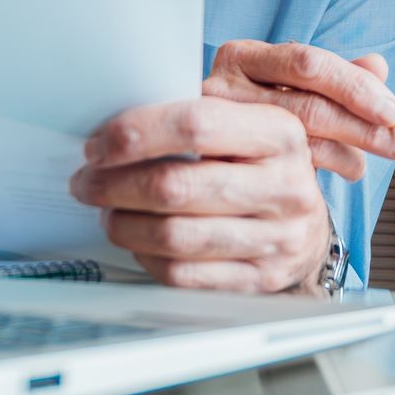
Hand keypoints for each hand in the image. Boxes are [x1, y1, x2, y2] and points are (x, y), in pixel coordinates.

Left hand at [72, 96, 330, 292]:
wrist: (308, 226)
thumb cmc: (259, 167)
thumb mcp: (245, 124)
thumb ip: (196, 114)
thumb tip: (118, 123)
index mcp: (280, 133)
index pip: (196, 124)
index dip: (135, 134)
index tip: (98, 145)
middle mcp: (285, 186)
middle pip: (175, 186)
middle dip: (113, 184)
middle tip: (86, 181)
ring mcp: (277, 238)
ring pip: (173, 235)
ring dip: (122, 223)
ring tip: (107, 211)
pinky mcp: (261, 279)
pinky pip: (183, 273)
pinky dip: (146, 256)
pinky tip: (137, 240)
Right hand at [204, 40, 394, 180]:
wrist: (202, 152)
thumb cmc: (259, 111)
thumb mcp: (298, 87)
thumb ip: (339, 75)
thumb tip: (378, 65)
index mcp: (245, 56)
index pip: (308, 64)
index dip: (356, 88)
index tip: (393, 112)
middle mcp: (223, 87)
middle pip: (308, 107)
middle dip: (363, 129)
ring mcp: (215, 130)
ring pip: (298, 145)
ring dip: (346, 156)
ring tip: (362, 165)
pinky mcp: (215, 168)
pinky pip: (280, 174)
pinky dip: (318, 175)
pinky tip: (333, 176)